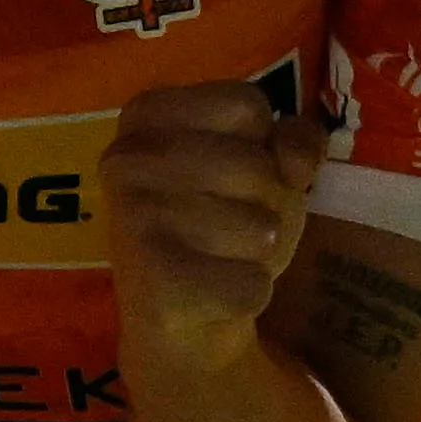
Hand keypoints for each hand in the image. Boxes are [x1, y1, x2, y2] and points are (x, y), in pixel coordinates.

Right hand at [104, 73, 324, 366]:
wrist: (178, 317)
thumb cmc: (221, 222)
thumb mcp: (264, 163)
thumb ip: (294, 140)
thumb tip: (294, 164)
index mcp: (146, 114)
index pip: (247, 105)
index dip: (264, 144)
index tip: (233, 172)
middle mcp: (125, 159)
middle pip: (258, 167)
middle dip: (267, 203)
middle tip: (229, 225)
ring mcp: (133, 221)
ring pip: (262, 229)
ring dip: (259, 252)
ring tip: (220, 258)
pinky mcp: (151, 285)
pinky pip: (252, 285)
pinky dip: (251, 295)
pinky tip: (215, 295)